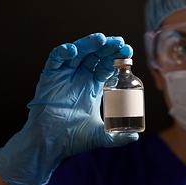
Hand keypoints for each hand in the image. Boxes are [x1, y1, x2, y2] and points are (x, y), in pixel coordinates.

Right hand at [0, 33, 138, 184]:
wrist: (49, 146)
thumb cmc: (72, 139)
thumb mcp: (100, 136)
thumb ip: (118, 138)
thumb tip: (136, 137)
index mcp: (93, 87)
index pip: (107, 66)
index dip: (117, 58)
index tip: (128, 51)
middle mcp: (80, 78)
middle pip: (95, 56)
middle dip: (108, 47)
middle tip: (119, 42)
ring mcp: (65, 76)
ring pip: (78, 53)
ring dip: (89, 44)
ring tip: (101, 39)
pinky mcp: (50, 77)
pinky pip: (55, 60)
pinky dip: (63, 52)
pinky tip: (72, 50)